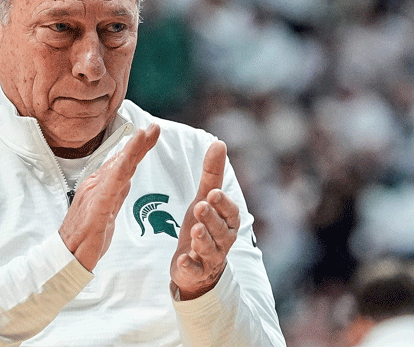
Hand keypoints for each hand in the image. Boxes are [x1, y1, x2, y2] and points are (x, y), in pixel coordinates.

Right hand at [59, 124, 159, 270]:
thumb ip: (116, 192)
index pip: (122, 163)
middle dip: (139, 143)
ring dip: (131, 150)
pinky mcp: (95, 208)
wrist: (66, 256)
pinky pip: (109, 188)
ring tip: (143, 134)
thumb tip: (127, 176)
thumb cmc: (85, 236)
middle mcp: (95, 185)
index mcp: (99, 186)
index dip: (137, 147)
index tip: (151, 133)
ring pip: (116, 169)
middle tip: (154, 127)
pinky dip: (119, 172)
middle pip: (121, 161)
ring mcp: (94, 195)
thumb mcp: (107, 211)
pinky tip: (127, 162)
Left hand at [170, 140, 239, 298]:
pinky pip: (195, 270)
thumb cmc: (204, 226)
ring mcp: (210, 257)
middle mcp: (223, 239)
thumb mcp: (205, 198)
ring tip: (195, 231)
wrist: (197, 265)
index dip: (223, 203)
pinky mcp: (196, 271)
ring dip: (203, 240)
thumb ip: (212, 174)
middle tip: (200, 206)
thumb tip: (219, 143)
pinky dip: (190, 265)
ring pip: (210, 249)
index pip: (230, 211)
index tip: (212, 193)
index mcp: (227, 221)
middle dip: (211, 218)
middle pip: (220, 230)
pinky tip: (182, 259)